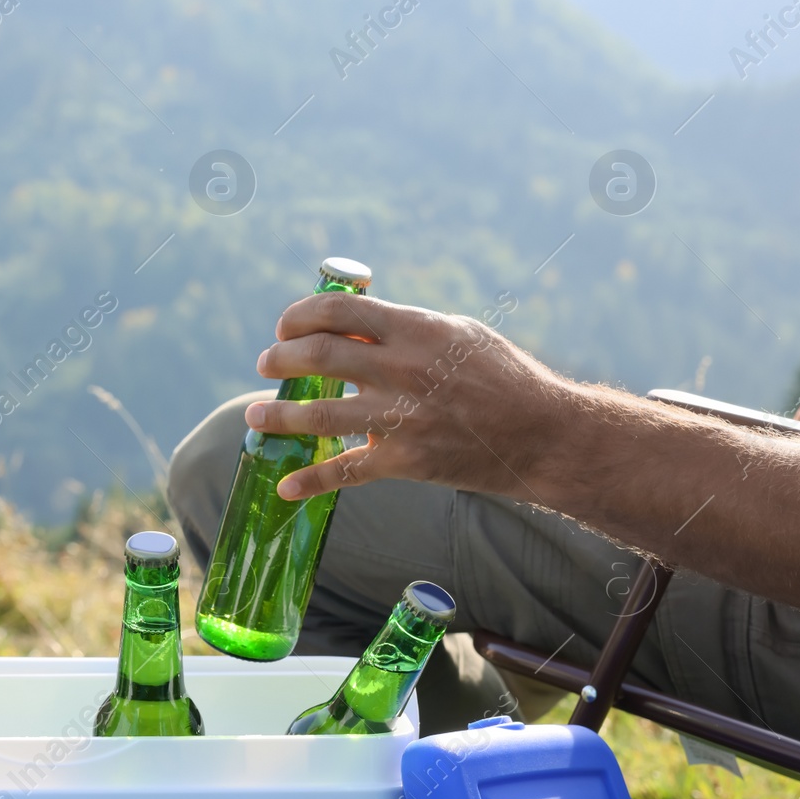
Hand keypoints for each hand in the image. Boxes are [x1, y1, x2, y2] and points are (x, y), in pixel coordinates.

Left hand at [243, 293, 571, 501]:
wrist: (544, 434)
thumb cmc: (502, 376)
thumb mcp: (455, 334)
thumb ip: (402, 327)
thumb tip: (348, 324)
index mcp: (415, 329)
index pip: (338, 311)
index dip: (300, 316)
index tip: (285, 327)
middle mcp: (402, 369)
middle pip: (318, 356)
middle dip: (280, 359)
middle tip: (266, 363)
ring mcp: (401, 417)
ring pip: (320, 414)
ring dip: (278, 414)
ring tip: (255, 414)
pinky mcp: (405, 461)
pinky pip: (346, 471)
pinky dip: (311, 481)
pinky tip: (284, 487)